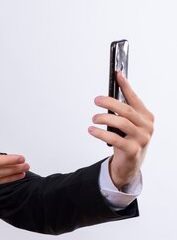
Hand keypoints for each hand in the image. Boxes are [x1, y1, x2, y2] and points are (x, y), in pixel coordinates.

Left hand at [88, 72, 153, 189]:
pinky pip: (115, 139)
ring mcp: (142, 139)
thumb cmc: (127, 140)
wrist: (129, 165)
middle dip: (110, 103)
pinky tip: (91, 130)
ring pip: (122, 123)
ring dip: (104, 118)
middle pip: (127, 110)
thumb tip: (107, 96)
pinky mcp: (133, 151)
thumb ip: (121, 112)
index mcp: (146, 117)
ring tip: (94, 118)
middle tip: (97, 100)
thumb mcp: (126, 125)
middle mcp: (147, 127)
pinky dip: (101, 133)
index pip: (135, 99)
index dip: (126, 86)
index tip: (118, 74)